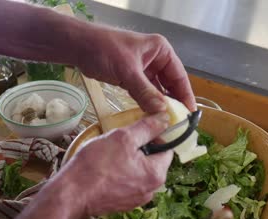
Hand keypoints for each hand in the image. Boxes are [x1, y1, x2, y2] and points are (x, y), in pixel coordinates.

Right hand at [57, 113, 172, 216]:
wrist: (71, 195)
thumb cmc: (96, 165)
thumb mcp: (123, 138)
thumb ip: (147, 128)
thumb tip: (165, 119)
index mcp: (157, 174)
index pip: (167, 148)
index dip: (155, 135)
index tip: (139, 130)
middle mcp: (152, 190)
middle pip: (154, 160)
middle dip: (141, 148)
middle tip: (121, 142)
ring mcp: (138, 199)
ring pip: (141, 171)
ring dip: (130, 160)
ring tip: (111, 155)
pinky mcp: (124, 203)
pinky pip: (129, 182)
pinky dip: (122, 174)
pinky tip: (106, 169)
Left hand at [77, 27, 195, 113]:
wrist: (78, 46)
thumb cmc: (103, 49)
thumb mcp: (127, 71)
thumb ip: (145, 92)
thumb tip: (162, 113)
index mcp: (161, 51)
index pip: (179, 76)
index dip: (186, 95)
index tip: (190, 113)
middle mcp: (156, 59)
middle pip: (171, 84)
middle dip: (174, 102)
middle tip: (180, 122)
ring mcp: (145, 69)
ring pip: (158, 91)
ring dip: (161, 105)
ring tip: (168, 123)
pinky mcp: (134, 78)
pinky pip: (146, 94)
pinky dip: (149, 104)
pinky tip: (153, 117)